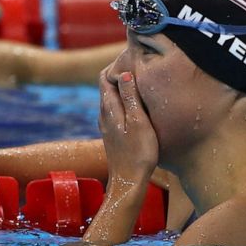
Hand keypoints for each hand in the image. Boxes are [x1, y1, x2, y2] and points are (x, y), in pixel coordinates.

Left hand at [98, 69, 157, 186]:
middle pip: (107, 87)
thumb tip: (124, 73)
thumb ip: (131, 97)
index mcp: (108, 108)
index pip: (104, 77)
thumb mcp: (139, 122)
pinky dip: (125, 103)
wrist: (129, 183)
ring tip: (142, 86)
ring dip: (123, 91)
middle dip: (120, 76)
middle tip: (140, 70)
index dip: (116, 67)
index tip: (133, 63)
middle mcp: (103, 114)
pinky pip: (116, 111)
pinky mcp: (113, 134)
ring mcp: (107, 125)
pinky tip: (138, 108)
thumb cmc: (138, 153)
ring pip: (112, 99)